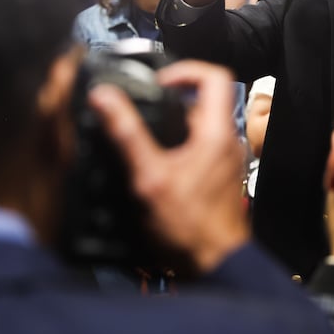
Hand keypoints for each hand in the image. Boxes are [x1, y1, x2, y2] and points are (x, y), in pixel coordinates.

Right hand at [88, 60, 249, 272]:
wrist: (215, 263)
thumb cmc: (190, 228)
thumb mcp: (149, 178)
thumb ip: (127, 135)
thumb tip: (105, 99)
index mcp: (217, 133)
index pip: (213, 77)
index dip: (183, 70)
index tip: (157, 82)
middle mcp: (228, 141)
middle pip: (202, 101)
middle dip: (169, 103)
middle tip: (141, 112)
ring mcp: (226, 159)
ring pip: (200, 126)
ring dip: (172, 127)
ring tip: (144, 140)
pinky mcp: (220, 175)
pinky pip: (201, 146)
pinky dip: (179, 146)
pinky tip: (156, 164)